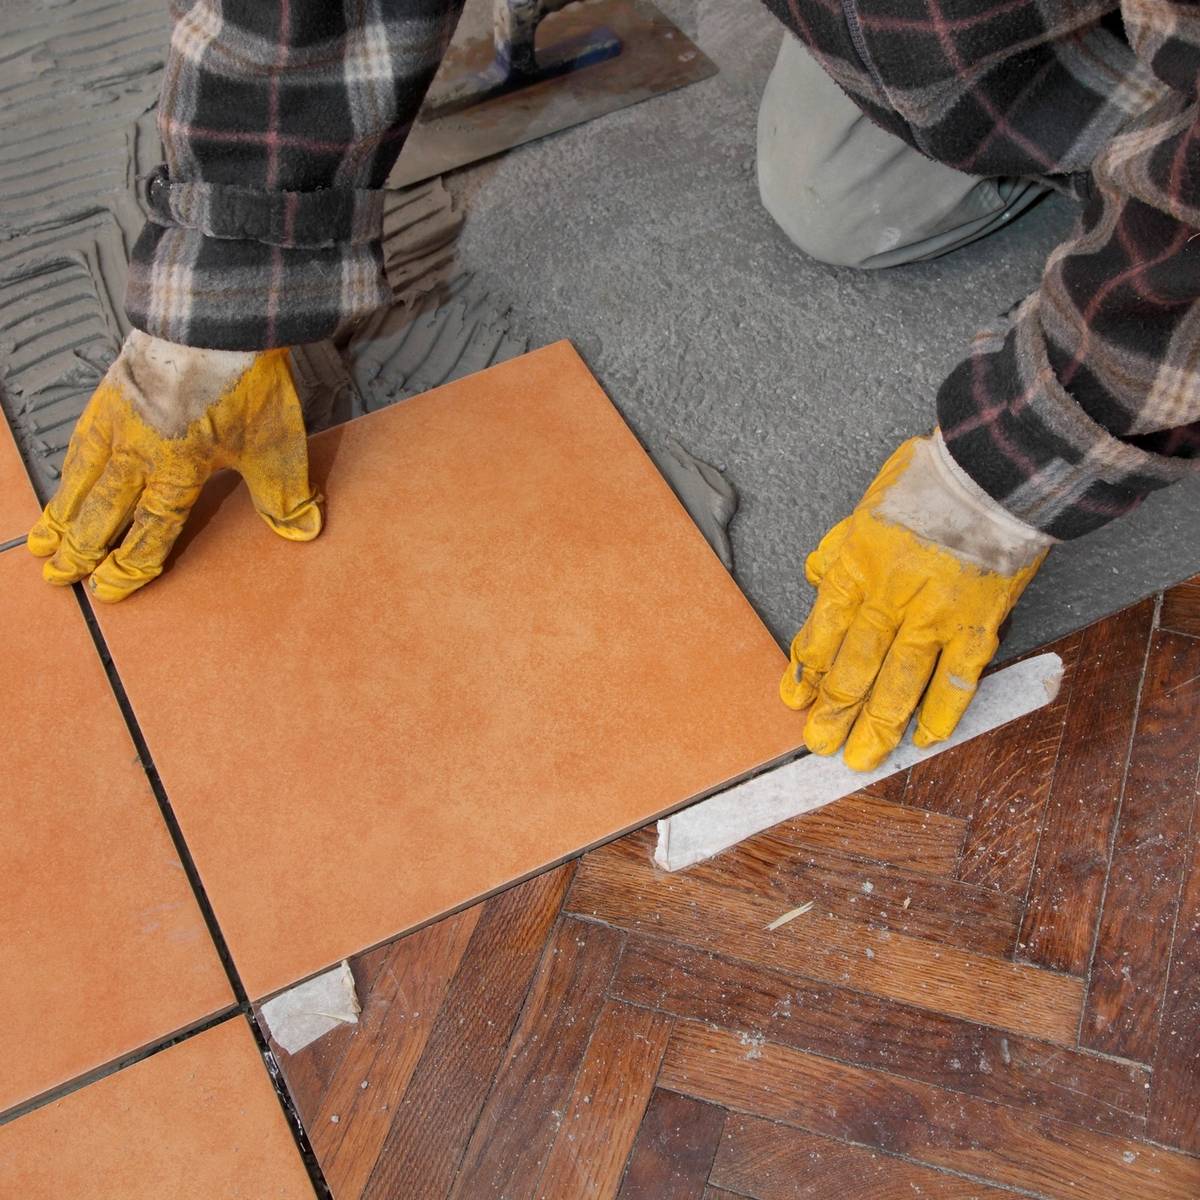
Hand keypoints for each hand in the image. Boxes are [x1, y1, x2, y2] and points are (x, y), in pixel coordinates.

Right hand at [28, 331, 321, 601]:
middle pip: (101, 513)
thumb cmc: (245, 382)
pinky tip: (63, 480)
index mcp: (177, 474)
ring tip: (42, 543)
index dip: (129, 565)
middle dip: (81, 549)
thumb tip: (305, 532)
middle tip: (59, 578)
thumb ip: (285, 495)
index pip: (149, 532)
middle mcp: (137, 455)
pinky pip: (79, 442)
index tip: (110, 589)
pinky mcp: (109, 394)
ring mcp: (117, 423)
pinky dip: (67, 470)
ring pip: (80, 481)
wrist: (214, 318)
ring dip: (61, 515)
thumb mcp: (276, 445)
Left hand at [780, 433, 1051, 769]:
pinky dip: (942, 712)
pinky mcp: (978, 624)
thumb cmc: (929, 481)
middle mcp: (888, 598)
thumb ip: (839, 547)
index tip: (796, 698)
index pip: (821, 633)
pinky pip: (957, 679)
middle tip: (818, 744)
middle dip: (834, 711)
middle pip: (854, 667)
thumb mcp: (865, 505)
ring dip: (877, 725)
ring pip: (898, 683)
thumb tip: (817, 576)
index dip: (807, 671)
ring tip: (862, 758)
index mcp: (856, 568)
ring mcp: (934, 616)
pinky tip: (927, 738)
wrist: (994, 471)